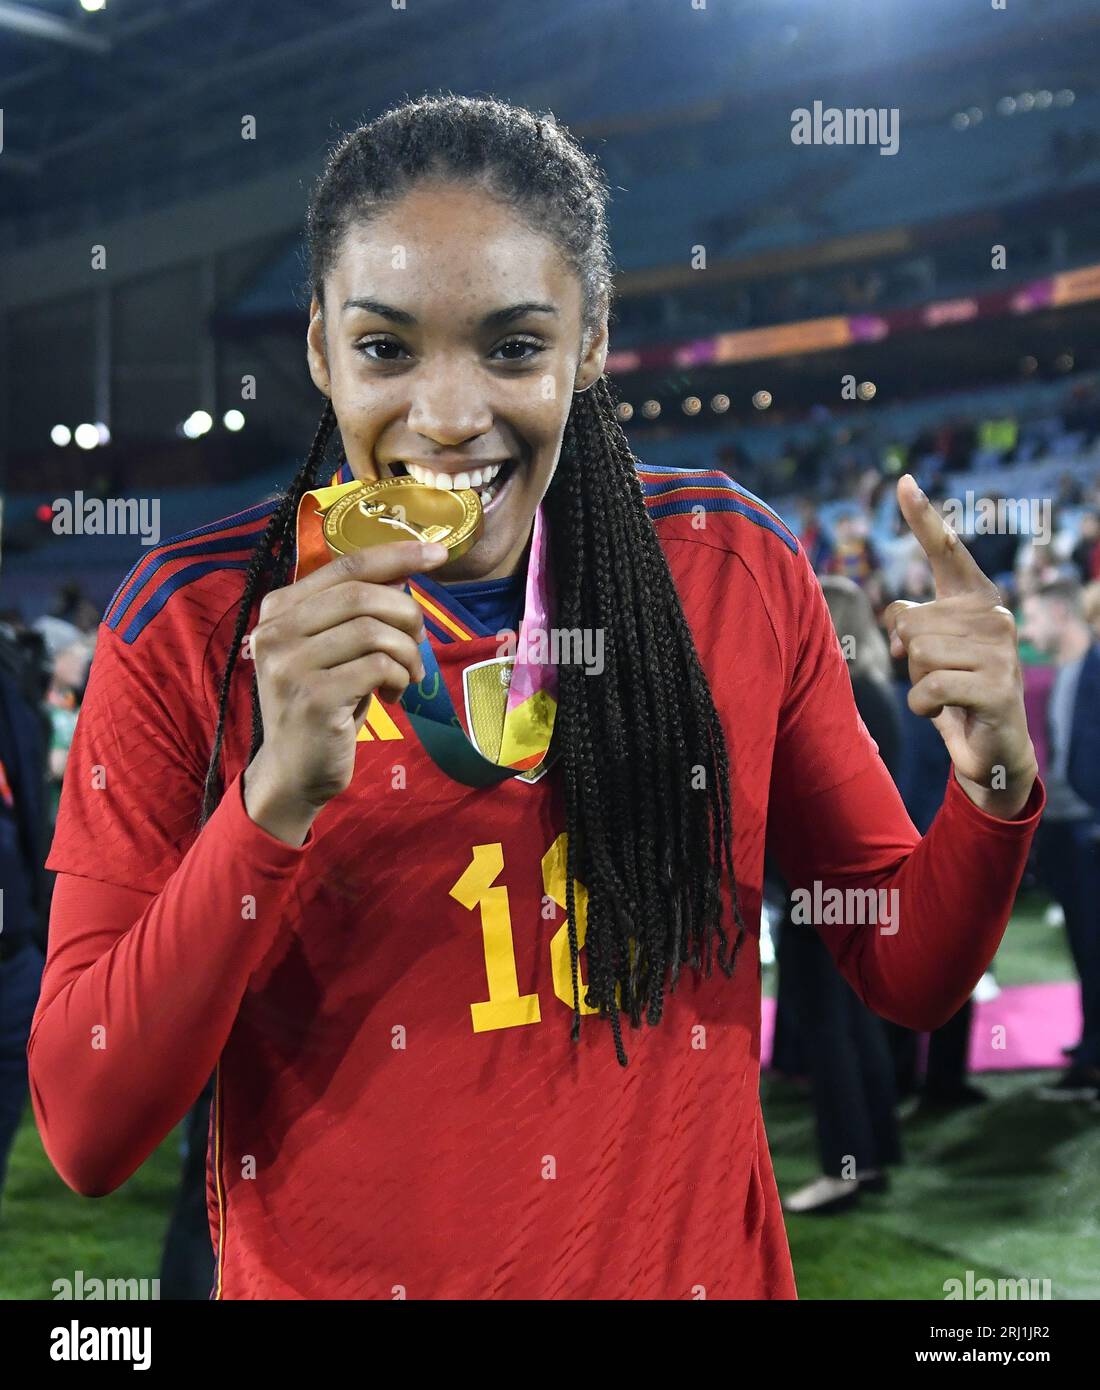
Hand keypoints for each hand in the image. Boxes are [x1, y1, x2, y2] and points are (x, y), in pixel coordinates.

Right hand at [242, 538, 447, 842]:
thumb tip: (404, 574)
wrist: (295, 771)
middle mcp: (275, 630)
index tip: (438, 553)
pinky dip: (398, 678)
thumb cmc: (324, 704)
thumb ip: (355, 611)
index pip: (345, 566)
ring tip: (407, 676)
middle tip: (418, 645)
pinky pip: (377, 666)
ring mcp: (289, 664)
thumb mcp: (334, 649)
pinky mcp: (312, 697)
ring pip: (374, 631)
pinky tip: (392, 695)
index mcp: (279, 608)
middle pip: (363, 594)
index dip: (396, 554)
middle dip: (407, 615)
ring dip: (407, 653)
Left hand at [883, 475, 1037, 819]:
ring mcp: (999, 649)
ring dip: (916, 683)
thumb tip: (898, 627)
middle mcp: (994, 614)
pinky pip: (927, 687)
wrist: (991, 747)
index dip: (923, 517)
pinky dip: (923, 707)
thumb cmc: (954, 691)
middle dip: (907, 656)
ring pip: (916, 654)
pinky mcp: (996, 686)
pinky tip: (946, 713)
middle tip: (937, 675)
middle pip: (908, 621)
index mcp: (975, 599)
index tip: (904, 481)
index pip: (945, 551)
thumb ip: (910, 624)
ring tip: (946, 693)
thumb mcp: (926, 652)